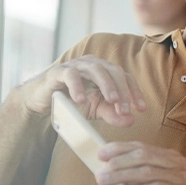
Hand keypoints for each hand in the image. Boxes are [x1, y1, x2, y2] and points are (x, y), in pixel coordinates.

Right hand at [18, 54, 145, 126]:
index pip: (125, 77)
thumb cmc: (73, 101)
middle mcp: (94, 64)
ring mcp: (77, 65)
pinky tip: (81, 100)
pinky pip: (70, 75)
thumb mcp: (96, 110)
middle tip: (125, 109)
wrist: (43, 100)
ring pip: (96, 70)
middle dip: (122, 91)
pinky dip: (77, 87)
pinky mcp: (59, 71)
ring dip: (106, 85)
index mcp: (106, 71)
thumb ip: (112, 114)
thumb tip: (131, 121)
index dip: (135, 92)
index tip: (142, 109)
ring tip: (111, 101)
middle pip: (114, 71)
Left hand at [91, 142, 185, 184]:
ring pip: (149, 171)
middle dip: (119, 162)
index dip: (120, 148)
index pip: (142, 147)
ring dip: (123, 176)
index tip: (101, 153)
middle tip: (100, 172)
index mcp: (170, 158)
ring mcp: (185, 177)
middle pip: (144, 156)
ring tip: (105, 181)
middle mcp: (179, 163)